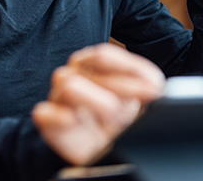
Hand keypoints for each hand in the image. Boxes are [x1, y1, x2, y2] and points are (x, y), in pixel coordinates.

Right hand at [32, 43, 164, 165]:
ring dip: (98, 102)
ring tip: (115, 117)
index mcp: (90, 63)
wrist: (95, 146)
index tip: (155, 85)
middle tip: (143, 102)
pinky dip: (62, 117)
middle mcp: (72, 74)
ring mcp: (57, 96)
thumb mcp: (136, 97)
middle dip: (124, 86)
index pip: (104, 55)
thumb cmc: (114, 115)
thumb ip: (145, 85)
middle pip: (92, 69)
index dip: (131, 68)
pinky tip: (77, 121)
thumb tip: (157, 85)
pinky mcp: (47, 121)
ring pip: (70, 86)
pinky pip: (45, 113)